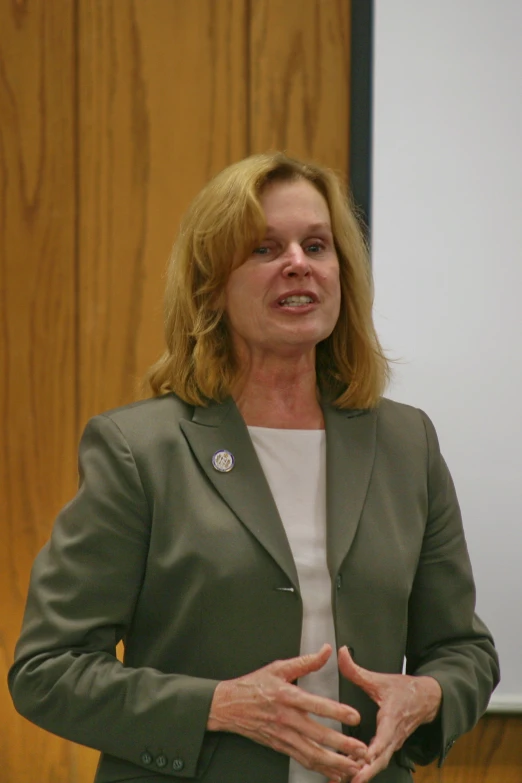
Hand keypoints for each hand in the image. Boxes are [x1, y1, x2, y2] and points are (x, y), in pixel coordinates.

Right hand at [208, 644, 368, 779]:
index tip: (354, 717)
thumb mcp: (278, 668)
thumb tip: (325, 651)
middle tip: (361, 750)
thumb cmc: (253, 686)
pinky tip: (333, 773)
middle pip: (317, 735)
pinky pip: (302, 760)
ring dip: (334, 763)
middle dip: (342, 745)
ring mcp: (283, 735)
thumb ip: (306, 661)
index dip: (337, 712)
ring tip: (352, 767)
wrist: (229, 706)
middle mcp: (286, 718)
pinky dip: (319, 768)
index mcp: (287, 696)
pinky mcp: (280, 746)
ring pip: (311, 753)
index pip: (316, 705)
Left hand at [334, 646, 441, 782]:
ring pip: (379, 764)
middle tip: (351, 780)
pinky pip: (378, 763)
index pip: (385, 735)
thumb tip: (341, 652)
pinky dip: (365, 771)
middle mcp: (394, 735)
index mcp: (392, 718)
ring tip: (345, 782)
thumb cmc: (404, 690)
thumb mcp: (380, 679)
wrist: (428, 700)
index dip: (376, 746)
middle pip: (381, 758)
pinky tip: (348, 777)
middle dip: (367, 771)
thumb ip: (357, 670)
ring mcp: (393, 744)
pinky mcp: (390, 748)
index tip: (366, 756)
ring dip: (364, 774)